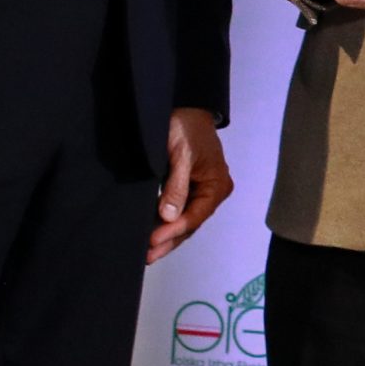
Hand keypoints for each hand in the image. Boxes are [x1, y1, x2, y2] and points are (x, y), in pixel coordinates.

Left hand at [148, 107, 234, 263]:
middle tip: (146, 257)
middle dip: (169, 241)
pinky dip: (164, 224)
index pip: (195, 216)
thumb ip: (177, 186)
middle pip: (190, 224)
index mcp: (218, 185)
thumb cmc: (186, 128)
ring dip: (166, 236)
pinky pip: (177, 212)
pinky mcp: (187, 189)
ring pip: (183, 221)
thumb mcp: (182, 155)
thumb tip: (169, 217)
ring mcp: (200, 192)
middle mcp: (212, 192)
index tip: (151, 241)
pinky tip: (150, 233)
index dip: (173, 231)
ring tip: (146, 253)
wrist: (185, 108)